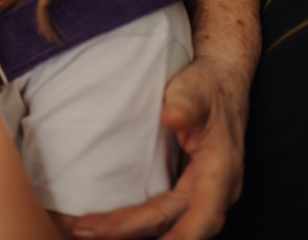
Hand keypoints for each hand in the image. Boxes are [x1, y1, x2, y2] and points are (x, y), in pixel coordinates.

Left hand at [71, 56, 247, 239]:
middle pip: (173, 224)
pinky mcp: (184, 189)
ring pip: (167, 224)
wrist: (219, 82)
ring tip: (87, 231)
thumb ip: (186, 104)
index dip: (180, 235)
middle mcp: (214, 191)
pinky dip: (135, 222)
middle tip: (85, 230)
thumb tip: (172, 117)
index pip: (202, 214)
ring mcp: (199, 192)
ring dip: (129, 231)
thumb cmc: (206, 87)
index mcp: (222, 172)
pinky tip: (106, 223)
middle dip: (131, 231)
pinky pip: (161, 214)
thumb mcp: (196, 90)